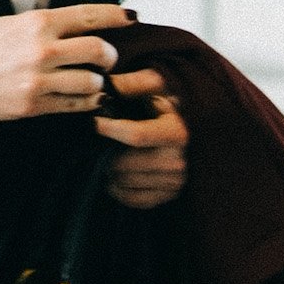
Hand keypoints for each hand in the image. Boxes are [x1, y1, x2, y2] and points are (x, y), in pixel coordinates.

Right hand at [0, 4, 132, 122]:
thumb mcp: (10, 23)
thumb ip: (45, 26)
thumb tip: (81, 28)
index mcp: (36, 22)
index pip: (90, 15)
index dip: (117, 16)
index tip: (130, 17)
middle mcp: (42, 50)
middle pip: (101, 51)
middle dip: (111, 56)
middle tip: (108, 59)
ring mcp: (38, 81)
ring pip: (93, 83)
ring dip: (98, 84)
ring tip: (91, 82)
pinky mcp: (33, 106)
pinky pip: (75, 106)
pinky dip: (85, 103)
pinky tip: (82, 99)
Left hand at [96, 67, 189, 208]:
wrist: (189, 127)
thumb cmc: (166, 103)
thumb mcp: (154, 86)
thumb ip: (131, 84)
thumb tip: (102, 89)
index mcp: (177, 132)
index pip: (136, 136)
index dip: (110, 130)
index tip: (94, 123)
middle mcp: (178, 161)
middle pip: (124, 164)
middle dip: (106, 153)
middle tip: (101, 142)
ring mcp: (174, 182)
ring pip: (124, 182)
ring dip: (110, 171)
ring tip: (109, 155)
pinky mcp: (168, 196)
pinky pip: (131, 199)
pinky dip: (118, 188)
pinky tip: (117, 173)